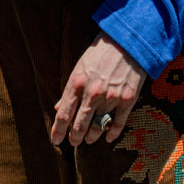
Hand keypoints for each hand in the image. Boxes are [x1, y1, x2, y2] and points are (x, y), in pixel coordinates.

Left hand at [51, 31, 146, 146]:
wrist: (127, 42)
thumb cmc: (100, 53)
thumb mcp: (79, 68)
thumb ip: (70, 90)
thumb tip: (58, 108)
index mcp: (77, 83)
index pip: (63, 115)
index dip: (58, 131)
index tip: (56, 141)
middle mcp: (92, 93)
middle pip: (79, 126)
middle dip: (74, 138)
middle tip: (74, 141)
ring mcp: (110, 98)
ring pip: (98, 127)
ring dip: (92, 136)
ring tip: (90, 138)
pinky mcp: (127, 100)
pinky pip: (117, 124)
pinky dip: (112, 134)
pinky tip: (108, 138)